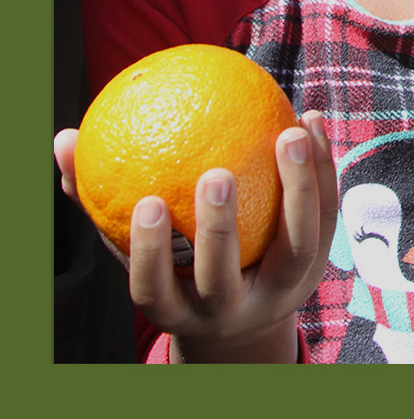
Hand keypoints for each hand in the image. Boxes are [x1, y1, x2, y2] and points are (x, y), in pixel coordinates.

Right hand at [54, 112, 337, 362]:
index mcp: (182, 309)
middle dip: (220, 229)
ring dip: (297, 187)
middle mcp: (233, 307)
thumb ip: (102, 200)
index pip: (158, 292)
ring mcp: (282, 288)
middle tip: (217, 172)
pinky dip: (322, 167)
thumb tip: (63, 140)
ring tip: (288, 133)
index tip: (146, 203)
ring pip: (298, 245)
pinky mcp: (319, 262)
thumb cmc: (178, 264)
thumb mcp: (142, 247)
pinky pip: (326, 213)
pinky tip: (310, 119)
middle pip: (227, 276)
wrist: (248, 316)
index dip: (150, 254)